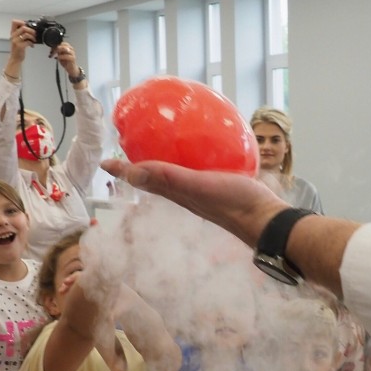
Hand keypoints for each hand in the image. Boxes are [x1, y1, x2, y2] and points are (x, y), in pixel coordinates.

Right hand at [9, 19, 34, 61]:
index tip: (26, 26)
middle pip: (23, 27)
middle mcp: (13, 36)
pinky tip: (32, 45)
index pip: (14, 22)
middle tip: (34, 34)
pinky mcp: (19, 46)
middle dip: (31, 30)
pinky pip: (28, 42)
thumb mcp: (17, 39)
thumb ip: (21, 33)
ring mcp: (16, 41)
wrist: (15, 59)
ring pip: (26, 34)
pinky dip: (32, 43)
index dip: (21, 22)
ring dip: (32, 36)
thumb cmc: (18, 49)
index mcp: (12, 33)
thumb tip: (31, 28)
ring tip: (34, 40)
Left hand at [52, 42, 79, 77]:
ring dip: (57, 51)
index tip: (51, 48)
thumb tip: (52, 48)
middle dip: (56, 48)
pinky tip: (57, 58)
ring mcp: (72, 53)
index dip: (56, 45)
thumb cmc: (66, 62)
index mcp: (68, 47)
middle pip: (63, 45)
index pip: (62, 43)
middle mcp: (71, 49)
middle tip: (51, 51)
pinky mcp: (73, 58)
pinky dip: (61, 56)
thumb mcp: (60, 55)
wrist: (71, 69)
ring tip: (53, 54)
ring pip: (64, 49)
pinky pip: (66, 56)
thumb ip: (57, 51)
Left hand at [101, 159, 285, 248]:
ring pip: (172, 178)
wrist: (265, 219)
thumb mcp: (199, 186)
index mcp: (177, 192)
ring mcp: (201, 192)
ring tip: (154, 152)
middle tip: (124, 154)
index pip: (143, 178)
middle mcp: (185, 193)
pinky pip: (194, 173)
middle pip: (154, 179)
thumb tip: (134, 172)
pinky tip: (198, 156)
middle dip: (137, 168)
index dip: (124, 170)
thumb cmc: (234, 202)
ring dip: (158, 167)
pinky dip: (186, 163)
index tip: (105, 162)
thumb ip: (170, 178)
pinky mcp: (217, 188)